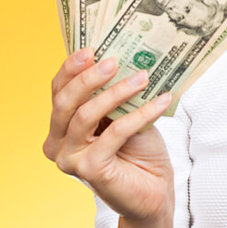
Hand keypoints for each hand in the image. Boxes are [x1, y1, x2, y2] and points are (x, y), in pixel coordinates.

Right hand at [43, 48, 174, 226]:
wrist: (153, 185)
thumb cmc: (137, 146)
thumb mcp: (125, 110)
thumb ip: (115, 90)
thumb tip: (130, 55)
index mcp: (62, 124)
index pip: (58, 90)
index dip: (71, 67)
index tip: (92, 48)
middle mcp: (58, 142)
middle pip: (64, 101)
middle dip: (89, 77)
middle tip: (115, 61)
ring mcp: (70, 158)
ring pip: (86, 115)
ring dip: (118, 92)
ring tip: (144, 76)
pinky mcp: (90, 169)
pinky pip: (114, 132)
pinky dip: (140, 113)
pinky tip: (162, 100)